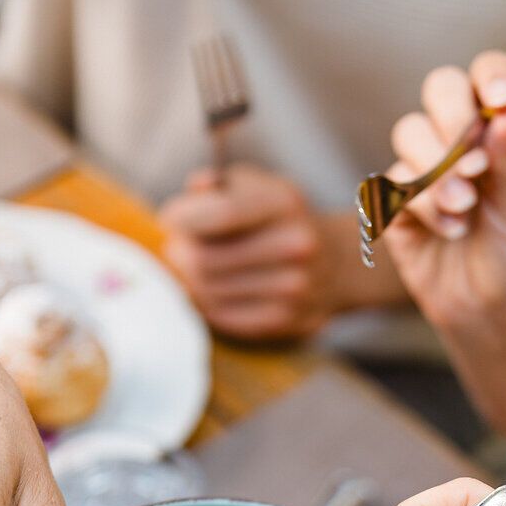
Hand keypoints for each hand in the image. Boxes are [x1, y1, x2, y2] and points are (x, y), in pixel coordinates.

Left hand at [159, 165, 392, 337]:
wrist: (336, 264)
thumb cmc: (280, 219)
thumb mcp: (258, 185)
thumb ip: (220, 184)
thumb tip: (195, 190)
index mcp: (285, 203)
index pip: (221, 213)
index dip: (181, 218)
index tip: (169, 219)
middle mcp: (295, 246)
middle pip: (204, 259)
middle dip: (179, 252)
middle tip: (178, 247)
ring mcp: (292, 288)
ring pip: (206, 291)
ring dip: (189, 279)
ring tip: (195, 267)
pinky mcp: (283, 321)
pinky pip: (220, 316)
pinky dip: (206, 302)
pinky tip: (211, 289)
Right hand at [383, 52, 505, 338]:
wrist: (490, 313)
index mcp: (500, 130)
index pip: (492, 75)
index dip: (493, 76)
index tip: (502, 100)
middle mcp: (460, 140)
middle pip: (440, 86)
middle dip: (454, 116)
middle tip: (474, 159)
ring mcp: (424, 169)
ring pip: (410, 131)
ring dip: (438, 169)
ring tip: (465, 208)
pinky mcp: (397, 203)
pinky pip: (395, 182)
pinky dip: (424, 205)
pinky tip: (451, 231)